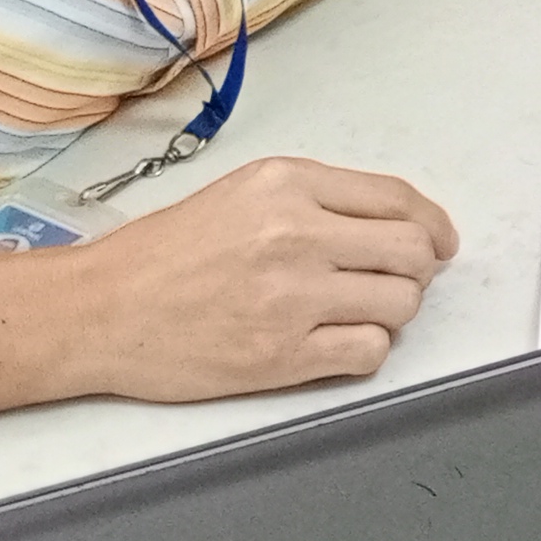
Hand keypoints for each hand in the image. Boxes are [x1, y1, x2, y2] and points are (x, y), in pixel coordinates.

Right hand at [60, 156, 457, 401]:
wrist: (100, 309)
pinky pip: (371, 352)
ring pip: (401, 304)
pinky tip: (337, 342)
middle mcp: (296, 234)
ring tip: (356, 312)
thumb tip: (390, 223)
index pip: (397, 199)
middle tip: (395, 281)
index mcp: (286, 184)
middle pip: (412, 252)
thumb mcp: (240, 195)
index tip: (439, 241)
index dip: (432, 225)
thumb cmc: (161, 255)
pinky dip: (367, 350)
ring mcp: (293, 297)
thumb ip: (314, 201)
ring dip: (392, 311)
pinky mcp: (284, 355)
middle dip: (417, 270)